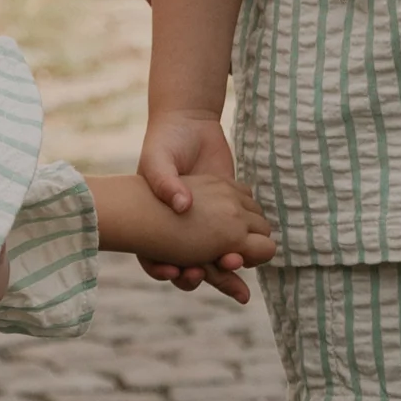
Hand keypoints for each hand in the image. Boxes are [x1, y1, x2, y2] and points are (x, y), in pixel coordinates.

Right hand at [135, 113, 240, 290]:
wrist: (189, 125)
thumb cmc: (164, 143)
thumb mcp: (157, 160)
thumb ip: (166, 182)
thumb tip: (183, 205)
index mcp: (155, 226)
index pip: (156, 260)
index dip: (164, 270)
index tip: (177, 271)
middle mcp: (181, 232)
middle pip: (192, 268)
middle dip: (204, 275)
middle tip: (214, 268)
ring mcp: (208, 225)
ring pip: (215, 258)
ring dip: (224, 267)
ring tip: (232, 261)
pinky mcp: (230, 214)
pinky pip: (237, 239)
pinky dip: (242, 249)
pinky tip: (245, 252)